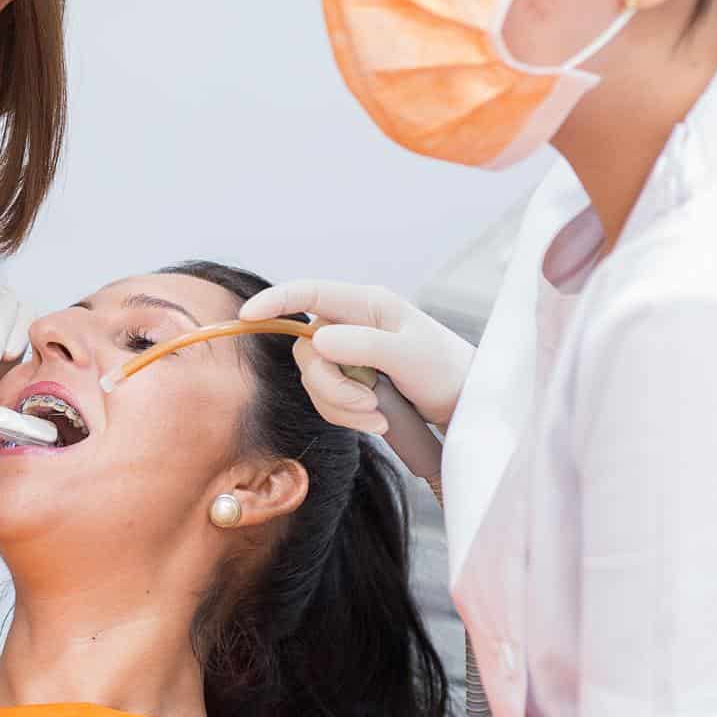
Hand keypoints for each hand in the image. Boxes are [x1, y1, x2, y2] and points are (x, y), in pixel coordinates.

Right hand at [239, 281, 472, 436]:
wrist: (468, 405)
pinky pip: (326, 400)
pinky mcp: (352, 381)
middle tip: (367, 405)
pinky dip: (347, 416)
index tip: (248, 315)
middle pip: (306, 351)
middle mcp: (352, 325)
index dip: (276, 301)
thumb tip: (317, 340)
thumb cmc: (449, 370)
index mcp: (366, 304)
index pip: (310, 294)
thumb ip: (365, 345)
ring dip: (341, 406)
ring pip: (314, 380)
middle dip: (330, 386)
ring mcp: (350, 354)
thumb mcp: (411, 356)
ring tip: (379, 416)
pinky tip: (378, 422)